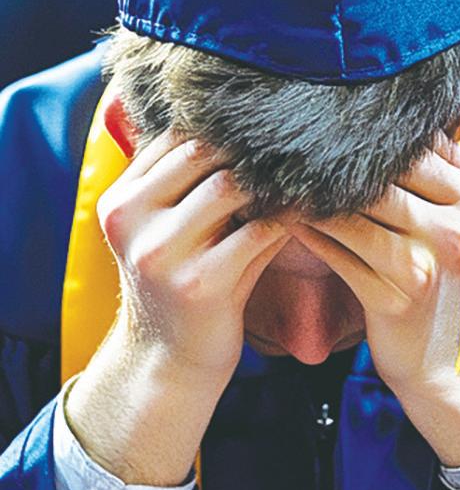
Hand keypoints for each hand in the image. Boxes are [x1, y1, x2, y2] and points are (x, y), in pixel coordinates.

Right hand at [98, 130, 289, 384]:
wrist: (168, 363)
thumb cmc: (183, 285)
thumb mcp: (173, 232)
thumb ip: (198, 184)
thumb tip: (261, 127)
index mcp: (121, 200)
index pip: (174, 137)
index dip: (223, 127)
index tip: (266, 126)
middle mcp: (131, 219)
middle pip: (201, 151)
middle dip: (249, 148)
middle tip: (294, 142)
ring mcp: (162, 252)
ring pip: (231, 185)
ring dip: (271, 179)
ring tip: (304, 174)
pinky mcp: (200, 283)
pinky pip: (259, 231)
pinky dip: (288, 218)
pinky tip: (309, 215)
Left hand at [293, 138, 459, 463]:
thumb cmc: (457, 288)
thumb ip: (441, 177)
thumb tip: (390, 122)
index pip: (420, 144)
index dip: (373, 133)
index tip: (332, 125)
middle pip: (384, 172)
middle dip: (334, 160)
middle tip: (291, 145)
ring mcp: (430, 262)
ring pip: (355, 210)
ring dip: (313, 196)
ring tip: (280, 180)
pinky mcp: (396, 298)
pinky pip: (339, 255)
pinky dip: (311, 235)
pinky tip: (288, 221)